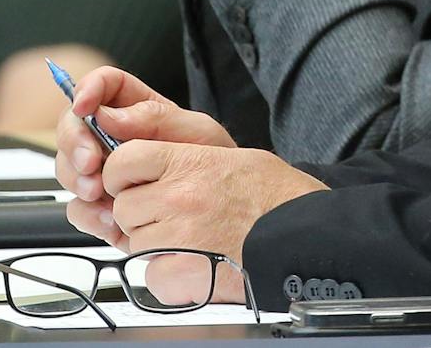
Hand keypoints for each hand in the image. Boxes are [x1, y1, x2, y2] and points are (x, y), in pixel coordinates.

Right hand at [55, 67, 233, 246]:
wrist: (221, 210)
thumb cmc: (215, 163)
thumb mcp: (197, 132)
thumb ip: (154, 118)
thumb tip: (108, 115)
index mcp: (137, 109)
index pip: (104, 85)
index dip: (87, 88)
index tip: (83, 106)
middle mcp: (113, 138)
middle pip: (72, 127)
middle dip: (74, 143)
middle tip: (91, 162)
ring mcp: (105, 172)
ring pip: (68, 168)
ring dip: (77, 179)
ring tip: (101, 192)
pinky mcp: (103, 207)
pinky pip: (78, 208)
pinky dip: (88, 214)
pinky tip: (110, 219)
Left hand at [102, 144, 328, 304]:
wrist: (307, 236)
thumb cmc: (277, 196)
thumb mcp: (231, 155)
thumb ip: (182, 156)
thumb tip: (143, 161)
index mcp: (190, 162)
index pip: (123, 160)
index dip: (123, 172)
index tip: (132, 180)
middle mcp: (179, 198)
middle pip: (124, 206)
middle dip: (140, 212)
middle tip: (171, 215)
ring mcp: (178, 238)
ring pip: (135, 242)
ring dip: (154, 243)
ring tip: (191, 239)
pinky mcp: (181, 276)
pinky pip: (151, 275)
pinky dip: (167, 274)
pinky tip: (195, 262)